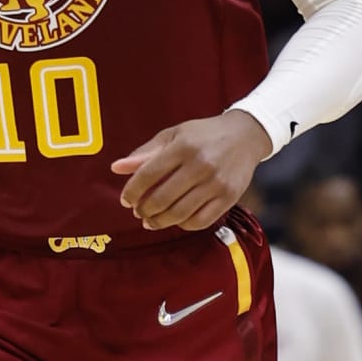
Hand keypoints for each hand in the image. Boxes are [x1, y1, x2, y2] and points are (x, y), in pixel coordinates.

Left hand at [112, 109, 271, 231]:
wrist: (246, 136)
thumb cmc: (204, 135)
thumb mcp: (174, 135)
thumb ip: (145, 153)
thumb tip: (116, 168)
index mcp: (183, 146)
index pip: (148, 174)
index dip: (132, 191)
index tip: (125, 200)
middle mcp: (201, 165)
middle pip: (162, 198)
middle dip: (144, 210)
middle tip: (138, 212)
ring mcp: (216, 183)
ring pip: (179, 213)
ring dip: (160, 221)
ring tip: (151, 221)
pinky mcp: (229, 197)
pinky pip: (200, 221)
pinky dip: (183, 225)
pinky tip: (176, 220)